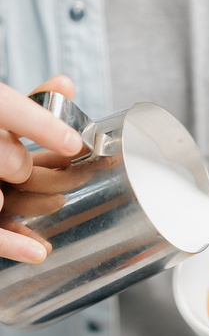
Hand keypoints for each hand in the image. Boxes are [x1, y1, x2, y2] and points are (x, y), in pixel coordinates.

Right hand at [0, 76, 81, 262]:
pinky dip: (15, 243)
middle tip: (73, 173)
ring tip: (57, 202)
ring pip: (4, 198)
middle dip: (39, 170)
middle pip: (11, 161)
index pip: (6, 108)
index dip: (39, 125)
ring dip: (34, 203)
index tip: (75, 143)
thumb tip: (65, 83)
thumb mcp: (2, 115)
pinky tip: (40, 252)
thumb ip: (31, 104)